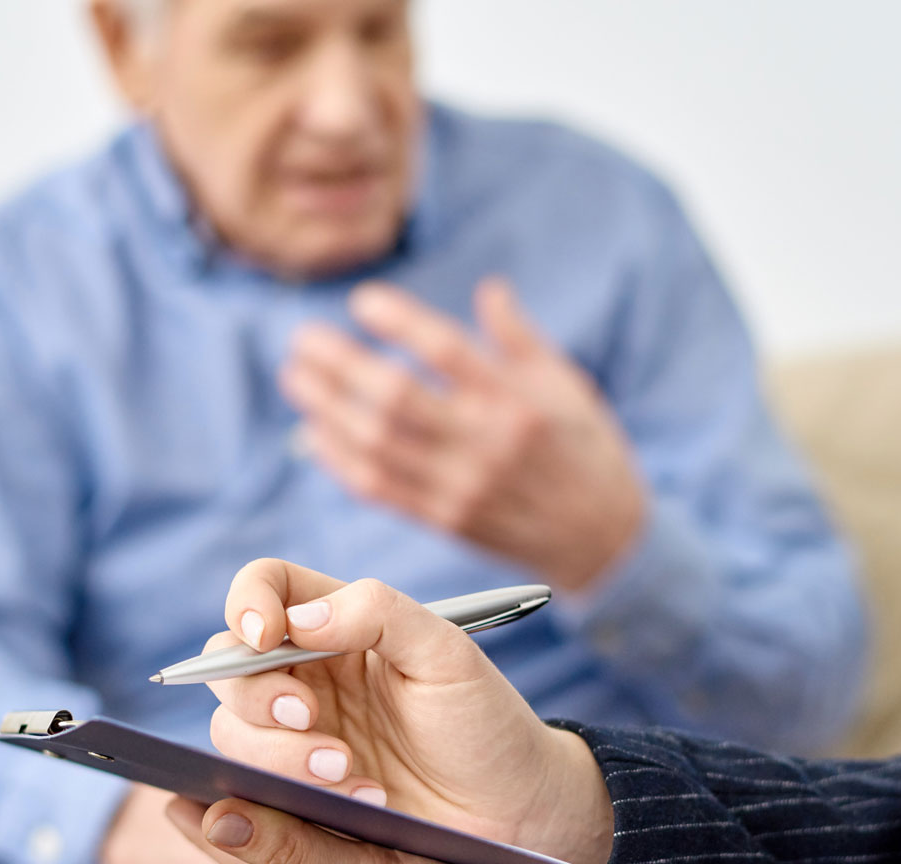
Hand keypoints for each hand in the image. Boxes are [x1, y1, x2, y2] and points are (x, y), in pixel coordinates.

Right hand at [207, 559, 615, 863]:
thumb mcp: (446, 655)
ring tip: (349, 772)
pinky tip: (360, 799)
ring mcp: (297, 737)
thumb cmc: (484, 722)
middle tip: (308, 719)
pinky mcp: (298, 793)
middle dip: (259, 695)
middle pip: (231, 666)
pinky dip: (295, 794)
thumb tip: (296, 620)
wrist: (511, 809)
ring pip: (235, 732)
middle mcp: (307, 676)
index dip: (248, 602)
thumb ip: (378, 614)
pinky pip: (258, 788)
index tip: (266, 636)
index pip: (267, 588)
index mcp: (339, 626)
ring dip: (280, 753)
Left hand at [280, 278, 648, 591]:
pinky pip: (379, 488)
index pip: (445, 350)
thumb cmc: (586, 450)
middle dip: (340, 365)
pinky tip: (314, 433)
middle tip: (303, 339)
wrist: (602, 540)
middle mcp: (486, 443)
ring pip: (376, 444)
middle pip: (395, 397)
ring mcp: (461, 486)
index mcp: (517, 399)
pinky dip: (340, 460)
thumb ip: (520, 338)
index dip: (397, 321)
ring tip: (297, 378)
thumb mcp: (567, 385)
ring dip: (326, 409)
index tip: (362, 301)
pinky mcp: (445, 520)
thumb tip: (488, 287)